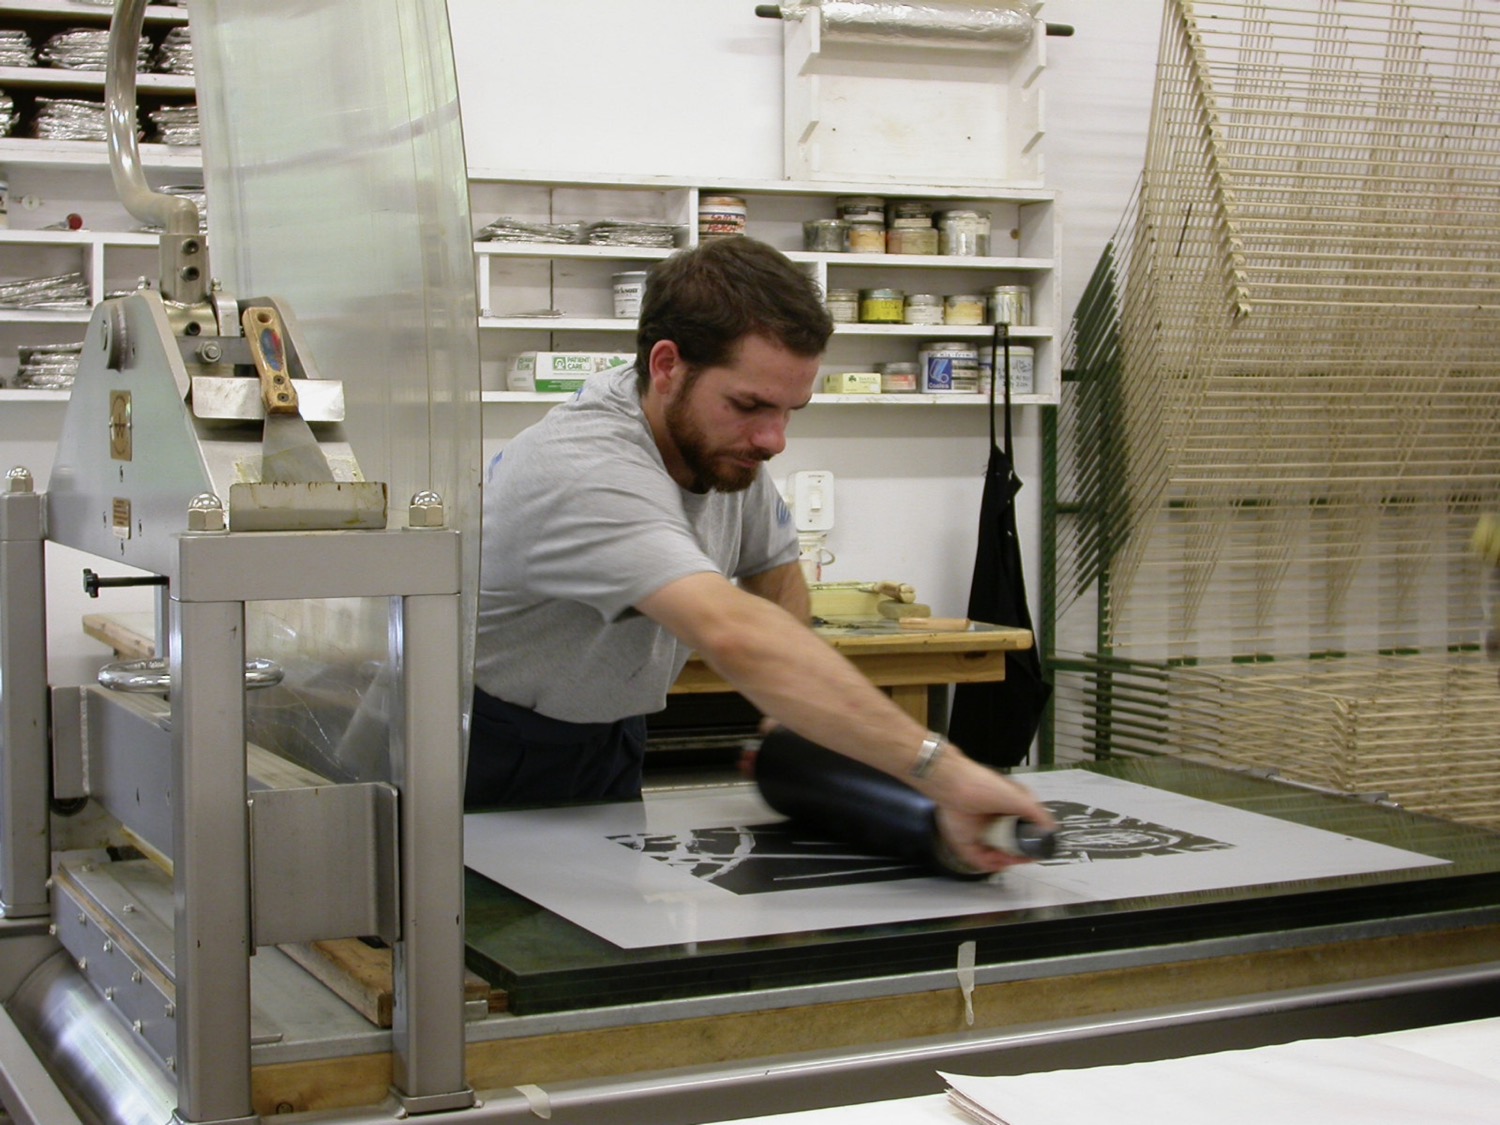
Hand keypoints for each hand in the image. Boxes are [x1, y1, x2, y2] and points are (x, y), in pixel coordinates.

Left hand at [929, 756, 1055, 873]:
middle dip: (1017, 855)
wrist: (955, 786)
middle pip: (1008, 846)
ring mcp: (979, 832)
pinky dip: (987, 864)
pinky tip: (996, 863)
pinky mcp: (965, 840)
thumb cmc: (984, 786)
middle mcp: (994, 822)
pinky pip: (977, 858)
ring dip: (1003, 860)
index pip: (1021, 832)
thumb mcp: (1019, 798)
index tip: (1035, 851)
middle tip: (1022, 859)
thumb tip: (1051, 828)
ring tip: (1008, 860)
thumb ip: (1037, 814)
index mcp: (1007, 810)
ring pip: (994, 854)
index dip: (1028, 843)